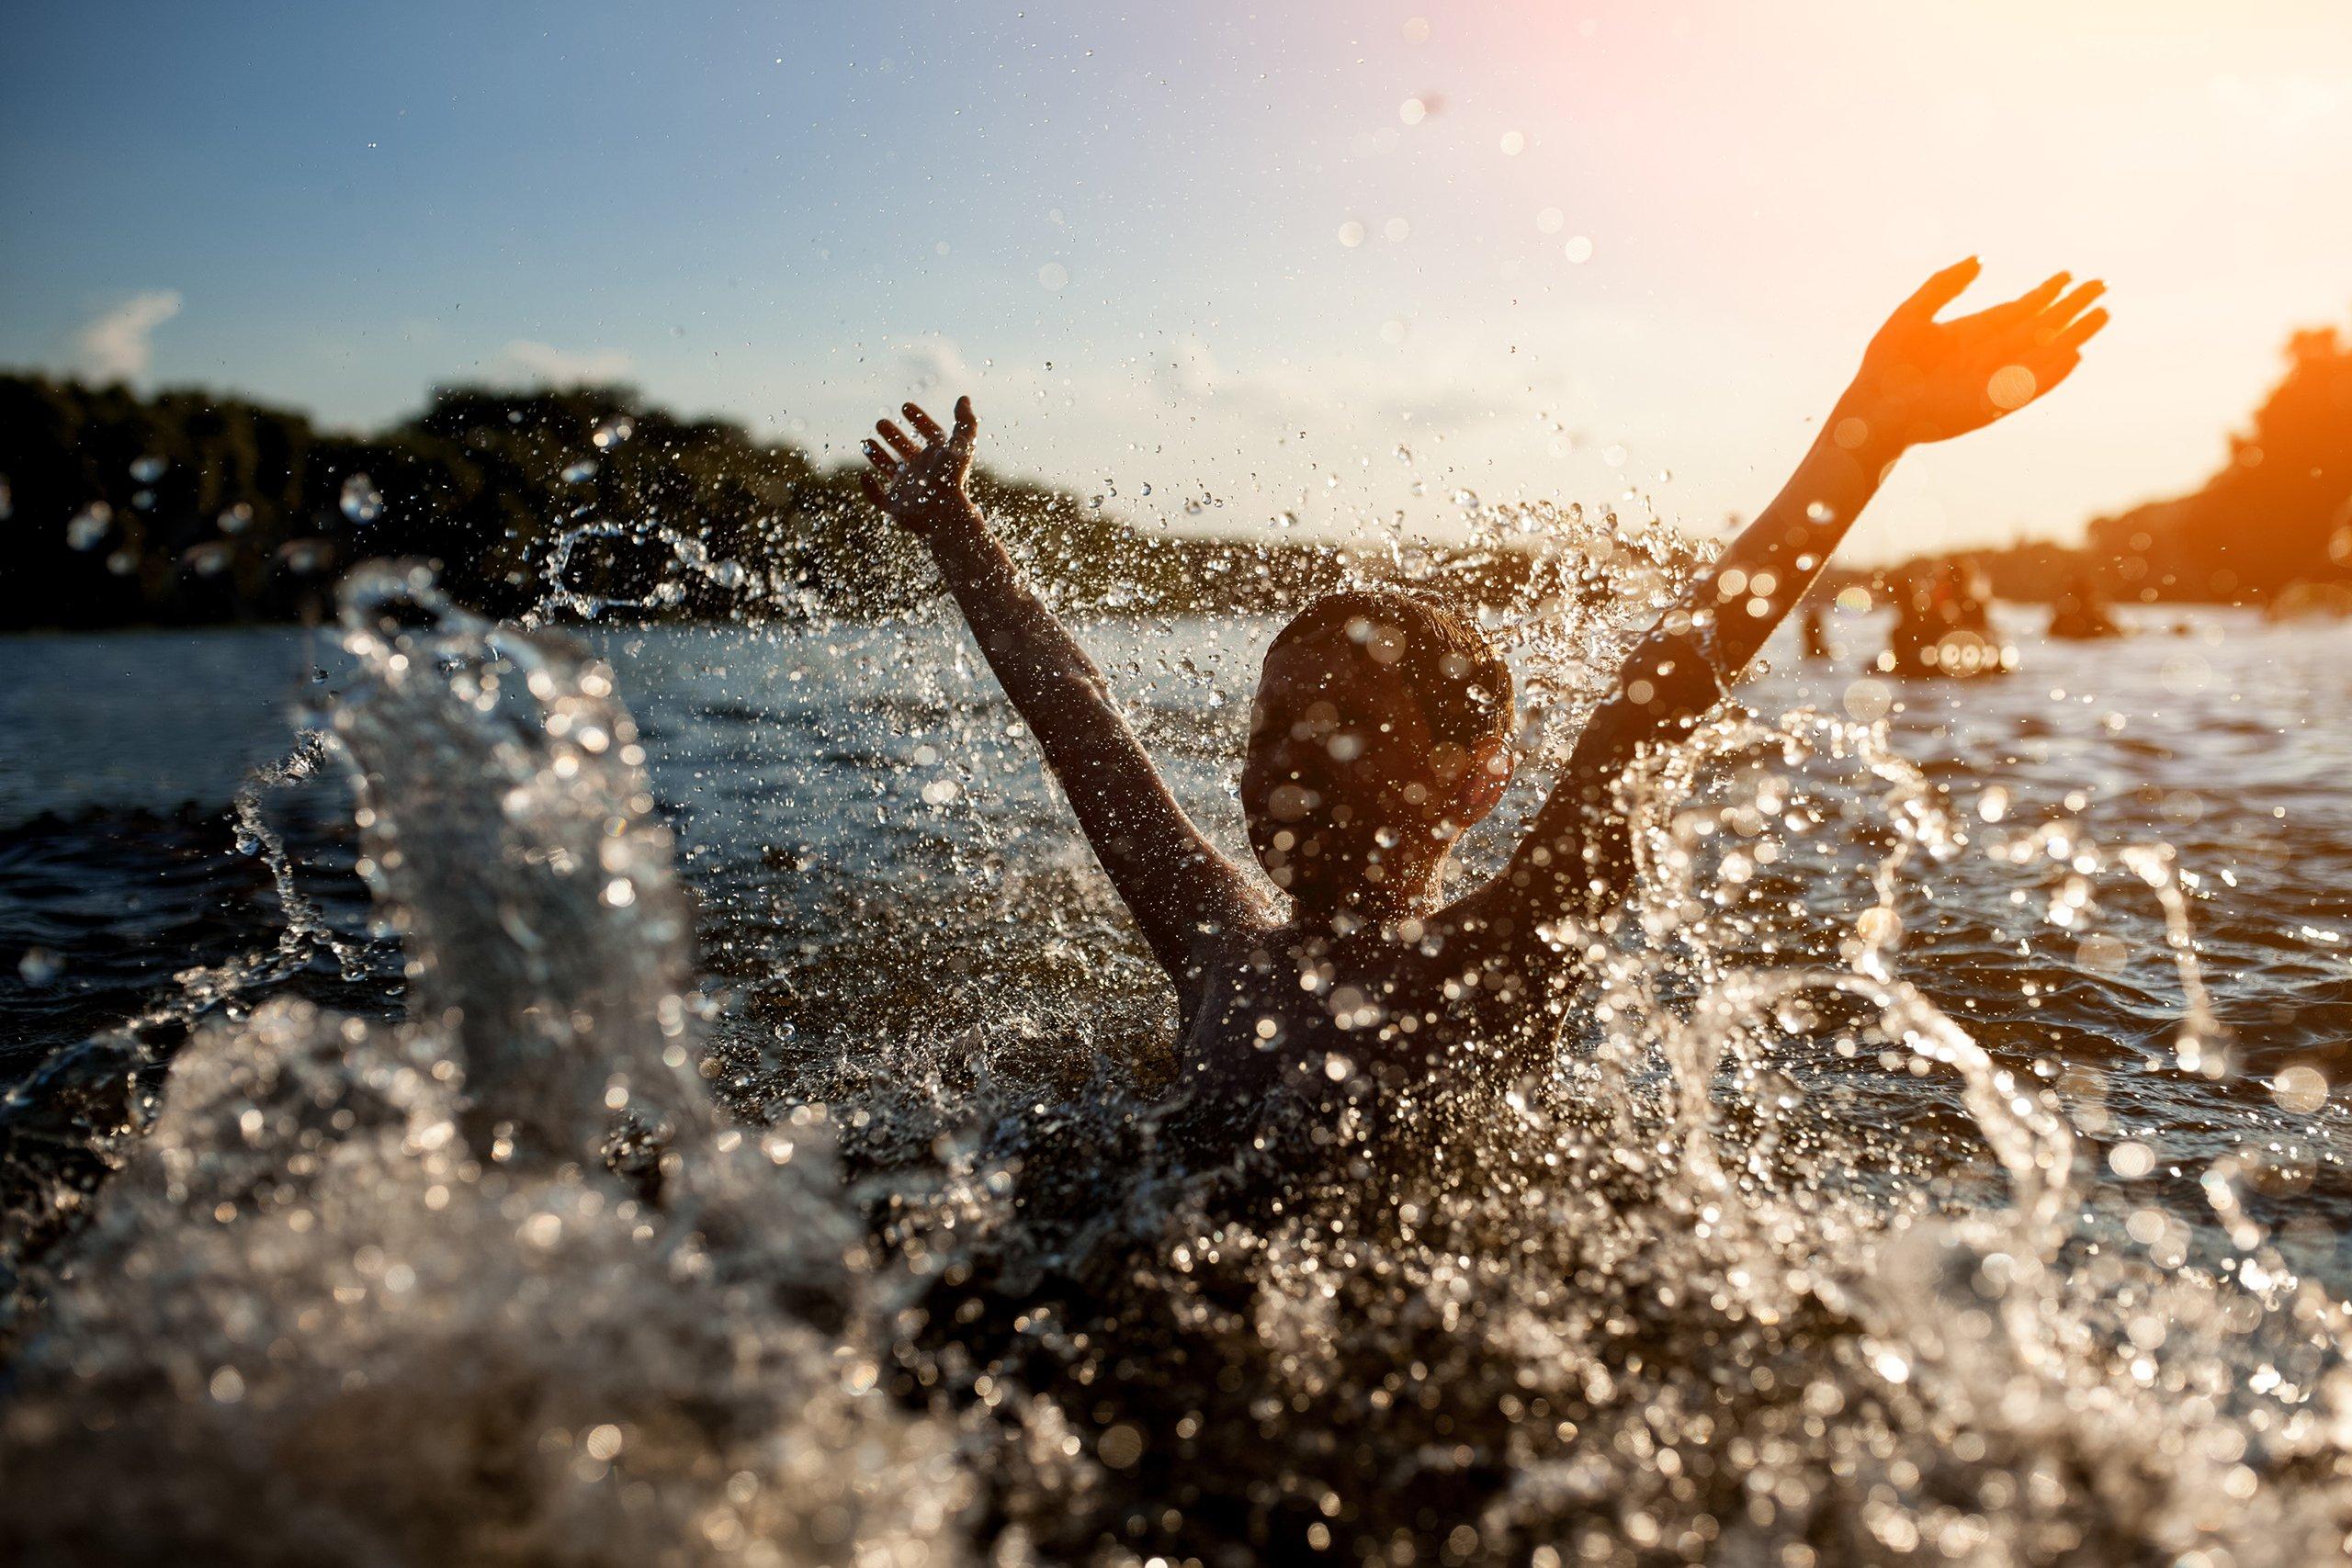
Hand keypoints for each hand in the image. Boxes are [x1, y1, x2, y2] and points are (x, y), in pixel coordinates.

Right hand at [860, 396, 978, 535]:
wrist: (943, 514)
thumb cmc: (952, 478)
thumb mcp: (962, 445)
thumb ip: (966, 421)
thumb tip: (964, 398)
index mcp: (938, 458)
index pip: (930, 435)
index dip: (920, 420)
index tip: (906, 406)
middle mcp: (922, 472)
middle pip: (906, 450)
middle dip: (893, 436)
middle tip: (881, 422)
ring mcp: (907, 490)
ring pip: (890, 470)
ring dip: (877, 456)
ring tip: (866, 441)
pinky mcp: (894, 507)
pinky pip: (878, 497)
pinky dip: (869, 488)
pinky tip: (864, 475)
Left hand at [1838, 259, 2108, 450]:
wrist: (1872, 410)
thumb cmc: (1886, 366)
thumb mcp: (1913, 314)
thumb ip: (1943, 285)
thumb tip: (1979, 259)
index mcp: (1973, 334)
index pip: (2019, 310)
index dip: (2044, 293)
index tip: (2068, 275)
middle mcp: (1989, 355)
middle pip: (2039, 327)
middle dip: (2069, 307)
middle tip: (2101, 285)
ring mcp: (1993, 380)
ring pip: (2043, 354)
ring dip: (2072, 335)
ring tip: (2102, 314)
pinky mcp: (1993, 405)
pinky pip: (2030, 387)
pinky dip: (2053, 373)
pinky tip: (2075, 355)